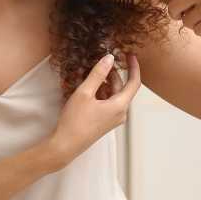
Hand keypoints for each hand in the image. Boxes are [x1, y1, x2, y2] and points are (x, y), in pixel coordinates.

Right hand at [49, 53, 140, 168]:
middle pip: (121, 88)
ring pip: (113, 95)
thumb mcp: (84, 93)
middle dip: (112, 74)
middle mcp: (121, 113)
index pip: (134, 82)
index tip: (129, 54)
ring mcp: (113, 119)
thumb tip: (109, 58)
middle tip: (99, 61)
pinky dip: (100, 93)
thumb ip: (98, 74)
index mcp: (120, 105)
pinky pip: (107, 103)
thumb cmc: (75, 120)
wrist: (66, 145)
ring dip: (104, 83)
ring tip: (89, 73)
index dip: (133, 66)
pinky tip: (87, 88)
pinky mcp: (105, 122)